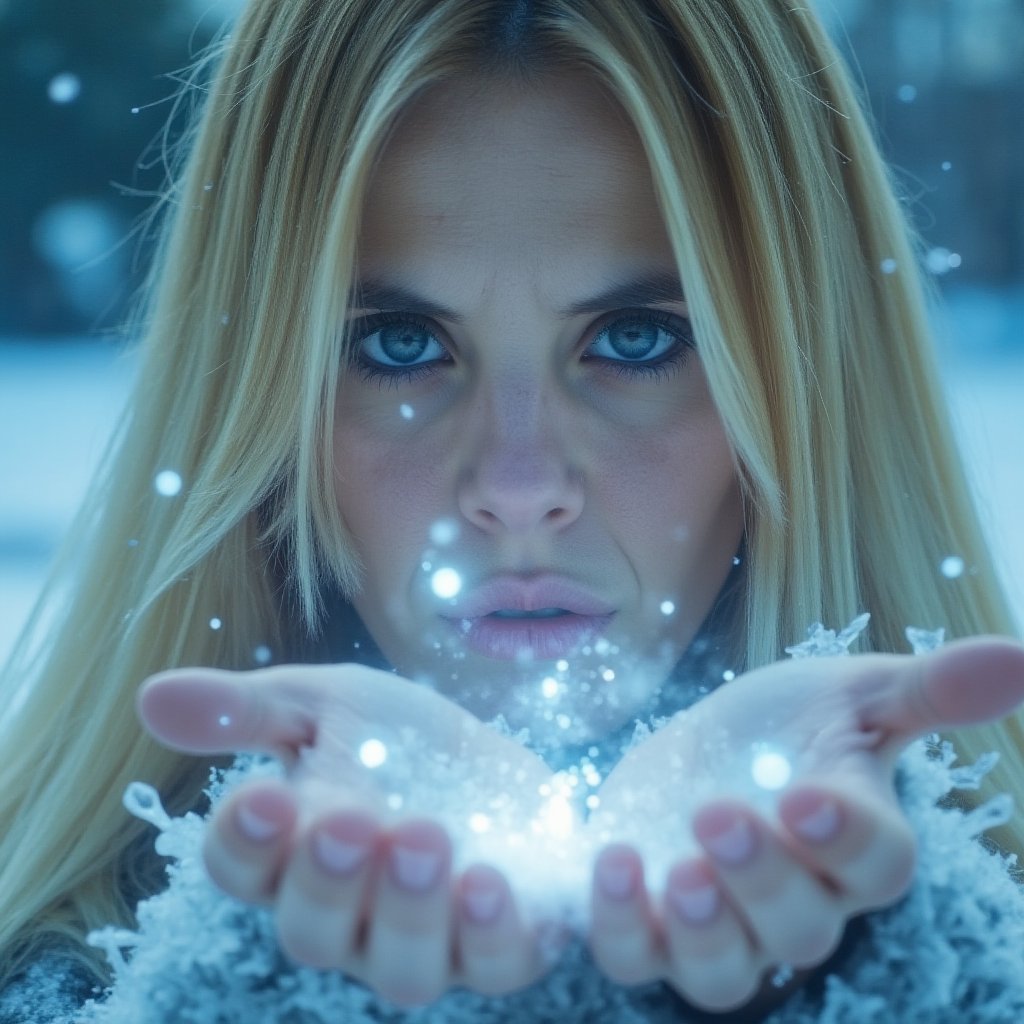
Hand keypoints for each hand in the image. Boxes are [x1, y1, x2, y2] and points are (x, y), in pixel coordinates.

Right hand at [138, 663, 556, 1005]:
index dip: (244, 842)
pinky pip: (491, 963)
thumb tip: (152, 695)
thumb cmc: (400, 736)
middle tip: (347, 820)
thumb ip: (251, 709)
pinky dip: (489, 933)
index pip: (243, 870)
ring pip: (399, 968)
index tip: (264, 795)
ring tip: (424, 838)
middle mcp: (348, 915)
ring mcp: (425, 941)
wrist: (497, 756)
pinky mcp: (499, 945)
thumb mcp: (331, 702)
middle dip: (326, 880)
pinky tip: (489, 881)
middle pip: (312, 931)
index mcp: (293, 856)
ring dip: (408, 909)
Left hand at [585, 636, 1023, 1012]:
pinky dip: (622, 924)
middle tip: (718, 817)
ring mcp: (720, 925)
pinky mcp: (651, 924)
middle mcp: (796, 904)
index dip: (849, 839)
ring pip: (724, 972)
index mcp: (853, 845)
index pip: (877, 867)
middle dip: (762, 879)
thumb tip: (1018, 657)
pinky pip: (639, 956)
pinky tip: (610, 863)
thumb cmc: (784, 723)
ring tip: (671, 869)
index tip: (807, 795)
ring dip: (700, 930)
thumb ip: (925, 689)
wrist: (703, 749)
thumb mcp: (849, 692)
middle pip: (800, 929)